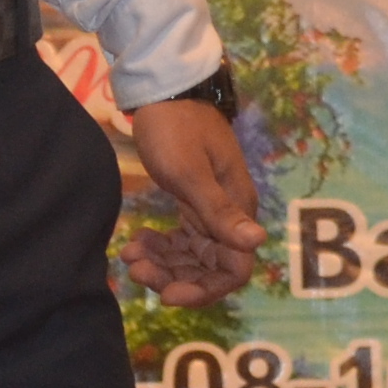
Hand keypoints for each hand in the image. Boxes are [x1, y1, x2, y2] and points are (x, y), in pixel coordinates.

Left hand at [130, 93, 267, 307]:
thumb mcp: (190, 172)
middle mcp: (231, 216)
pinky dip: (160, 246)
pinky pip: (181, 240)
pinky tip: (136, 241)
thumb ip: (219, 211)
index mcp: (238, 210)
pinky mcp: (193, 204)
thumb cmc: (175, 128)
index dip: (203, 289)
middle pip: (209, 268)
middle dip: (173, 276)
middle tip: (135, 269)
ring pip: (192, 256)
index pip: (234, 269)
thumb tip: (258, 242)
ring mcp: (212, 211)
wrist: (163, 91)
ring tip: (129, 256)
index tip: (166, 296)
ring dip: (162, 263)